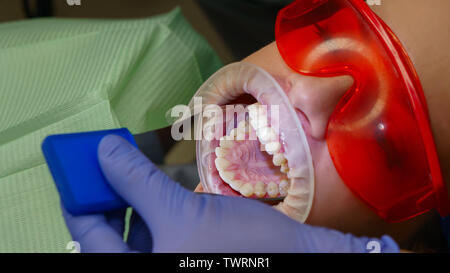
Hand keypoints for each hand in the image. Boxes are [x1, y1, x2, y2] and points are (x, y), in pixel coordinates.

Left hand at [61, 135, 399, 252]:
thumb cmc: (243, 249)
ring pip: (134, 234)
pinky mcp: (186, 258)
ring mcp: (170, 264)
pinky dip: (153, 208)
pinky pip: (157, 233)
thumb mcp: (182, 214)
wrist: (301, 260)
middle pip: (110, 238)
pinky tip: (158, 190)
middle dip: (107, 198)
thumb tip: (105, 150)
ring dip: (131, 200)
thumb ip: (138, 182)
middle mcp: (151, 270)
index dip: (79, 200)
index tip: (74, 168)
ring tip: (131, 172)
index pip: (89, 240)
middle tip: (104, 164)